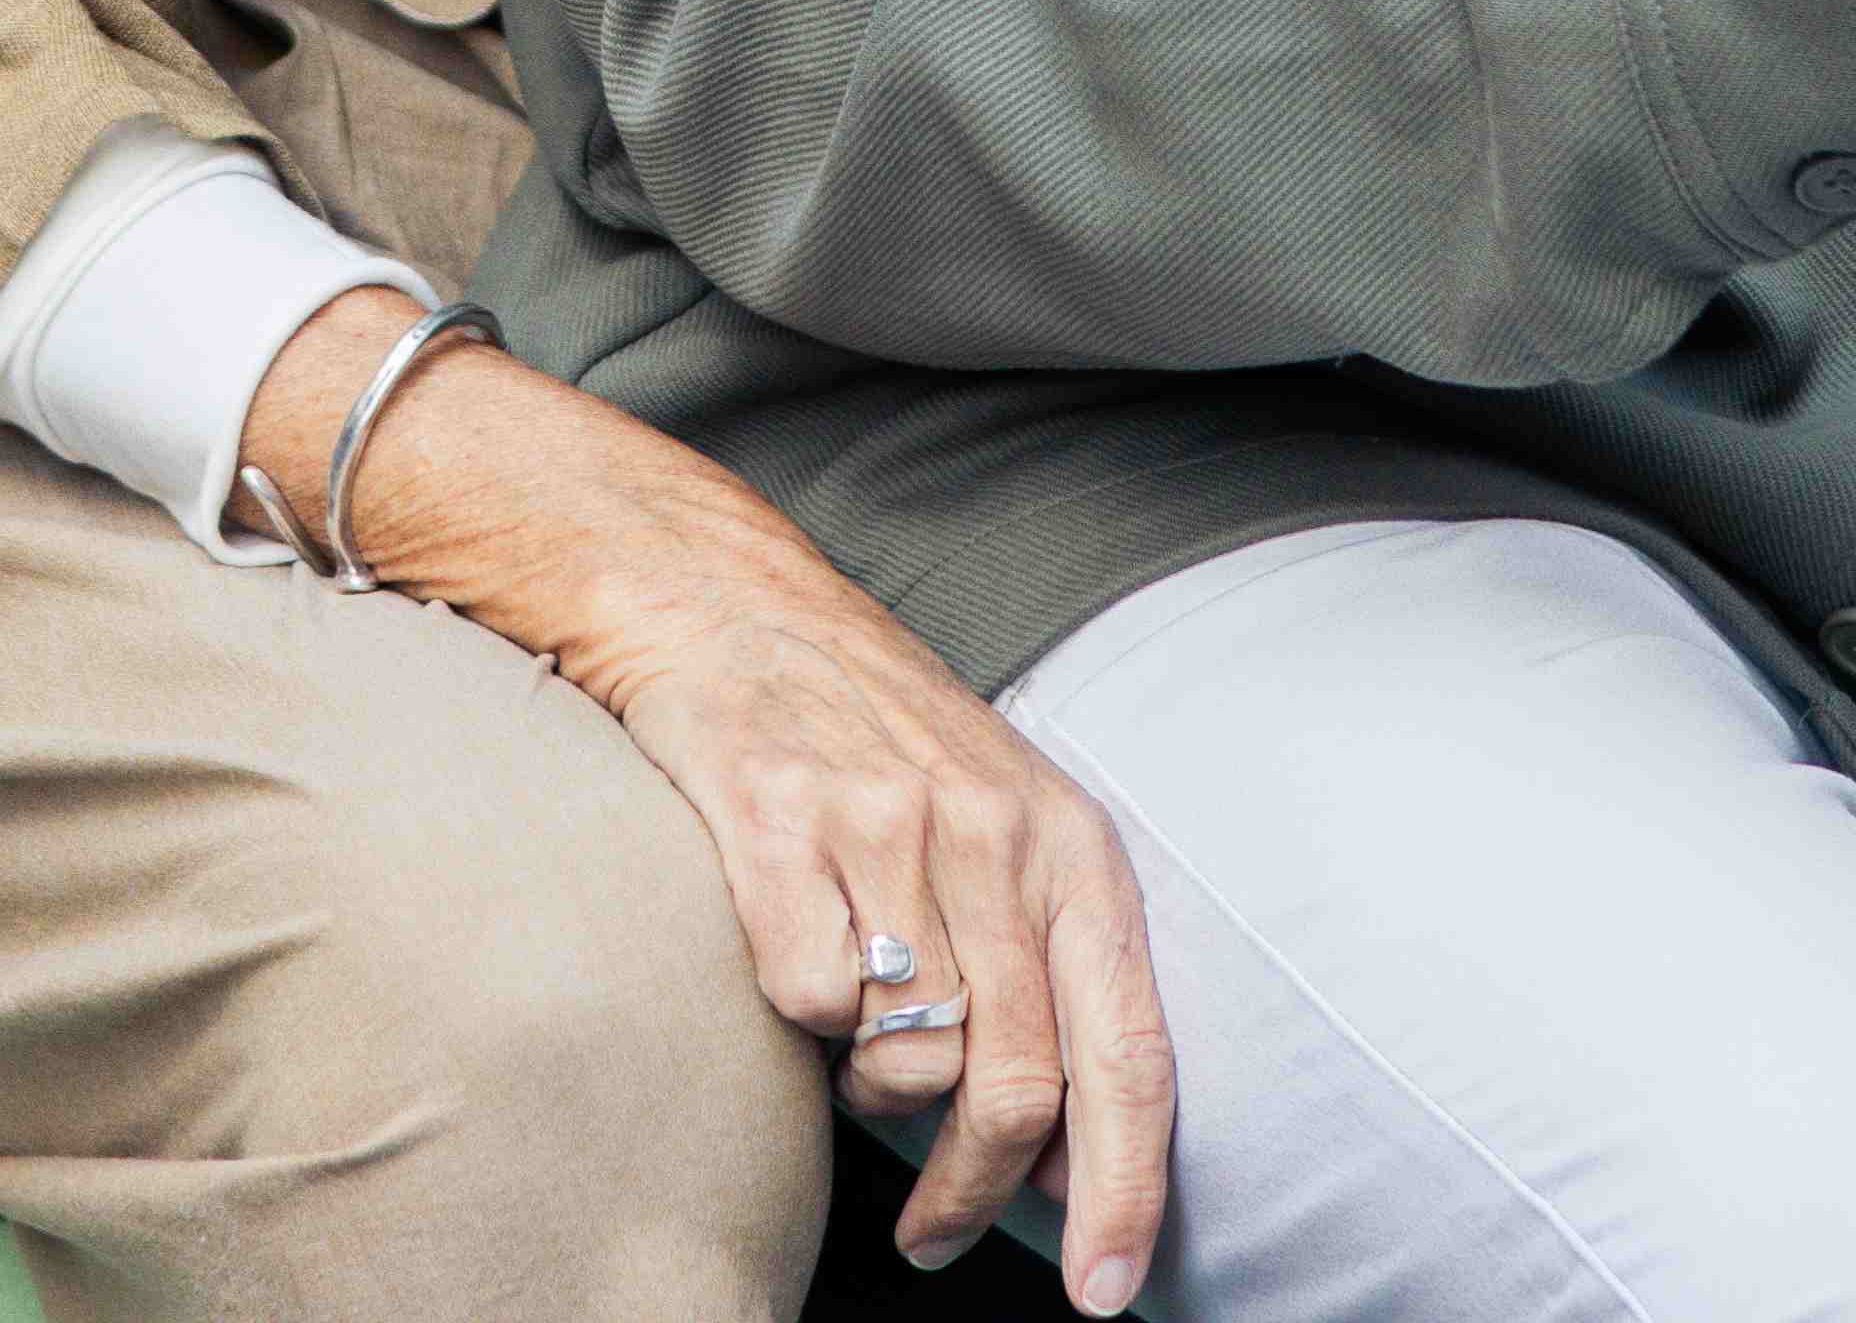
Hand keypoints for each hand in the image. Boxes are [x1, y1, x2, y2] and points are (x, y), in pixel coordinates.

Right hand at [262, 297, 1180, 1303]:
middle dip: (972, 1193)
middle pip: (1015, 1081)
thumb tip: (1074, 1156)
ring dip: (875, 1091)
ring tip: (850, 1051)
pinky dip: (796, 1013)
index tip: (1104, 1291)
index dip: (1124, 1189)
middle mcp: (994, 830)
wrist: (728, 601)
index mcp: (1072, 845)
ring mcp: (885, 821)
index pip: (1127, 1050)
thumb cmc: (875, 739)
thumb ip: (1046, 972)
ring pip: (908, 1052)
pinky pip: (807, 996)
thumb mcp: (1001, 832)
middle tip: (934, 1235)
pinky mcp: (776, 818)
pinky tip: (786, 962)